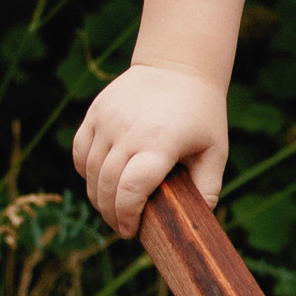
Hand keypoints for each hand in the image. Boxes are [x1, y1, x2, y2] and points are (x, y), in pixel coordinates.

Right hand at [72, 62, 228, 238]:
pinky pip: (80, 151)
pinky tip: (100, 181)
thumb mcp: (215, 150)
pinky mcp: (96, 112)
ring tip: (112, 207)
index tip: (131, 231)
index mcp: (160, 143)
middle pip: (106, 186)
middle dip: (111, 214)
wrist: (178, 64)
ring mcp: (108, 120)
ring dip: (97, 196)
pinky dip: (85, 171)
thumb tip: (196, 223)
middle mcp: (129, 131)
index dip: (127, 216)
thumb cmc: (201, 113)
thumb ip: (208, 188)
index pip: (131, 189)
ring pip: (89, 172)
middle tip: (122, 226)